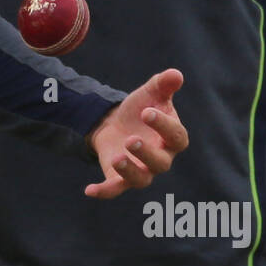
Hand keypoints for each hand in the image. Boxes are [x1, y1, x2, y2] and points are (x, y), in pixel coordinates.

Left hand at [83, 68, 187, 198]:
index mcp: (172, 138)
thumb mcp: (150, 93)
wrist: (117, 121)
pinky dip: (104, 192)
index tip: (146, 112)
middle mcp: (160, 158)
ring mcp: (141, 170)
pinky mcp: (120, 178)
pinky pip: (114, 189)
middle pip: (160, 163)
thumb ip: (163, 84)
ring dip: (129, 171)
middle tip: (131, 139)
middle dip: (146, 153)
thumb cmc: (141, 108)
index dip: (164, 126)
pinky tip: (89, 190)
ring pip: (141, 179)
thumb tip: (176, 74)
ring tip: (117, 158)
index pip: (176, 136)